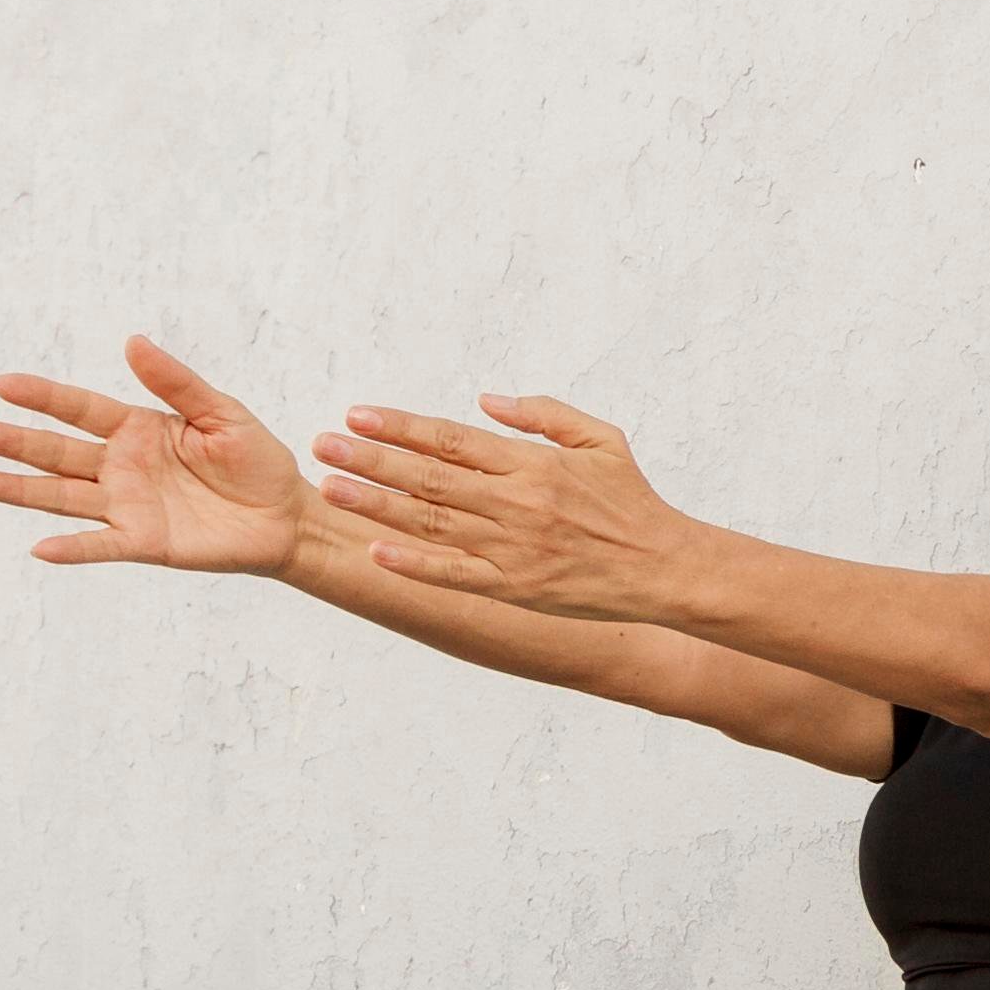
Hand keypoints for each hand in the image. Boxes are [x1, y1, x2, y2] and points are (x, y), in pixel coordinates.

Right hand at [0, 337, 311, 573]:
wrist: (287, 516)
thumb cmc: (256, 461)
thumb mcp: (222, 412)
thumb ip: (176, 383)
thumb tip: (133, 342)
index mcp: (137, 429)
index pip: (80, 409)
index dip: (43, 397)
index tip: (2, 385)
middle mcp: (122, 466)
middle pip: (59, 452)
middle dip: (18, 443)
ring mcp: (129, 505)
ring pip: (64, 497)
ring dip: (22, 491)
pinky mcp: (145, 542)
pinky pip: (102, 544)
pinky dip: (73, 548)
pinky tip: (40, 547)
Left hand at [312, 394, 698, 620]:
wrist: (665, 568)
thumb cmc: (632, 501)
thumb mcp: (600, 440)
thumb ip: (543, 415)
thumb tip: (486, 401)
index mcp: (532, 464)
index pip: (452, 439)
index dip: (401, 426)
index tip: (357, 415)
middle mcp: (516, 503)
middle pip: (430, 476)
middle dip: (371, 459)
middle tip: (324, 444)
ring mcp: (512, 548)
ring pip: (432, 521)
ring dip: (377, 504)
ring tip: (331, 487)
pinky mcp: (514, 587)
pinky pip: (454, 574)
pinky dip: (414, 563)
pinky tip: (375, 550)